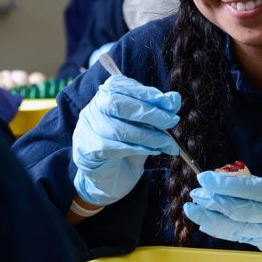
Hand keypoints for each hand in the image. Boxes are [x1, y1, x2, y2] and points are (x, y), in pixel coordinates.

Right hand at [72, 75, 181, 206]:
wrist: (111, 176)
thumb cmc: (129, 144)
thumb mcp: (147, 125)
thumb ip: (158, 111)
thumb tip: (174, 98)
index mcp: (107, 94)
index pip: (122, 85)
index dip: (146, 92)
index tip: (169, 102)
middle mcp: (93, 108)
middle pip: (117, 104)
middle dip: (149, 112)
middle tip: (172, 121)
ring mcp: (88, 129)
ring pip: (118, 129)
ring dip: (148, 136)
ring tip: (167, 143)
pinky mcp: (87, 149)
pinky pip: (113, 148)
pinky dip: (137, 149)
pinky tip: (153, 151)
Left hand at [184, 172, 261, 255]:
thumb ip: (261, 186)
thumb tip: (228, 184)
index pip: (251, 190)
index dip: (225, 185)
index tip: (204, 177)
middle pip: (240, 212)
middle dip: (213, 203)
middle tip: (195, 193)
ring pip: (236, 227)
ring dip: (211, 218)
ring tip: (193, 208)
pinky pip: (240, 236)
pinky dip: (221, 230)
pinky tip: (205, 223)